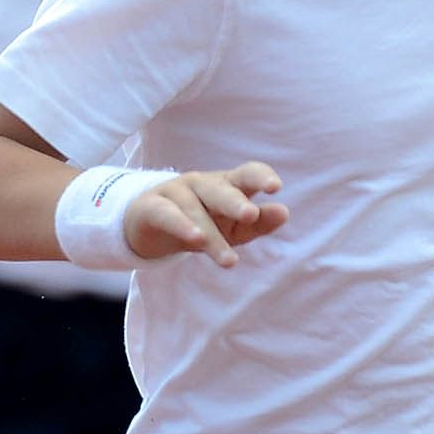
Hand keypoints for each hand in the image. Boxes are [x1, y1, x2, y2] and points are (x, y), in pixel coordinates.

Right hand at [127, 164, 287, 266]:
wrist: (150, 226)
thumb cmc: (203, 224)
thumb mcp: (233, 228)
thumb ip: (258, 222)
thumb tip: (284, 212)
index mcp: (227, 185)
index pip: (246, 174)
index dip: (260, 176)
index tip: (275, 187)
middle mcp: (203, 183)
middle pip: (220, 189)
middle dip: (234, 201)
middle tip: (250, 215)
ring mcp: (176, 191)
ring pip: (195, 211)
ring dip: (211, 235)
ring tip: (227, 259)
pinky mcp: (152, 206)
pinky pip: (167, 214)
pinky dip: (181, 226)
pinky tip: (195, 241)